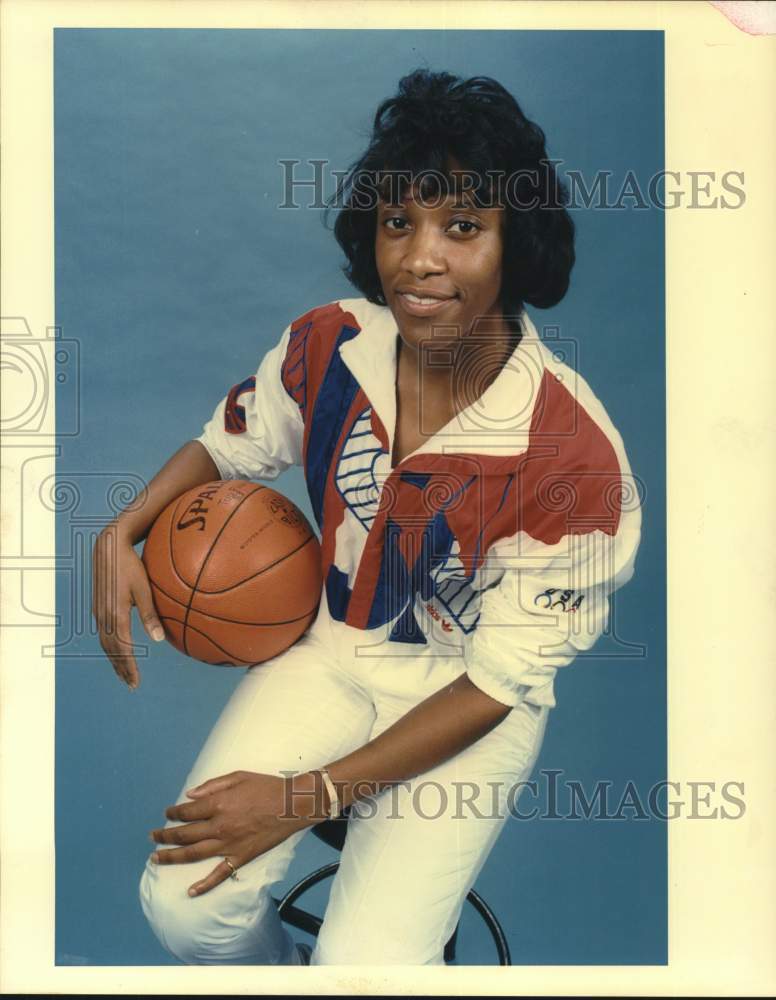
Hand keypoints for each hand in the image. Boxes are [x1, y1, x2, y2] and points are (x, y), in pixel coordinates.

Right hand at [91, 521, 164, 688]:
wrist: (108, 548)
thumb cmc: (130, 565)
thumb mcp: (144, 588)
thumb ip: (150, 614)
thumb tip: (159, 640)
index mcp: (114, 614)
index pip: (122, 649)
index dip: (129, 667)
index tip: (136, 681)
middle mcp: (103, 616)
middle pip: (111, 651)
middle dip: (121, 669)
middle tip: (132, 684)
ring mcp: (98, 613)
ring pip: (105, 644)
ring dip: (115, 661)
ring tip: (125, 674)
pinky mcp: (98, 608)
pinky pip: (104, 634)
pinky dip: (111, 648)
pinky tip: (119, 651)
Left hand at [149, 770, 324, 896]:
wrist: (291, 805)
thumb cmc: (265, 786)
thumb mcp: (238, 777)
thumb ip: (211, 785)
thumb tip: (188, 796)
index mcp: (217, 804)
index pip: (186, 812)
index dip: (173, 813)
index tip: (167, 814)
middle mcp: (219, 826)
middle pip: (184, 834)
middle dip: (164, 836)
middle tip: (152, 837)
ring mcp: (229, 845)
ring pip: (193, 854)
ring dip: (172, 857)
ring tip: (156, 859)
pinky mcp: (241, 857)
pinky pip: (220, 874)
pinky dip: (205, 885)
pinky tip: (191, 892)